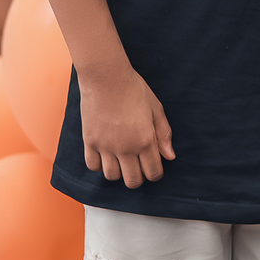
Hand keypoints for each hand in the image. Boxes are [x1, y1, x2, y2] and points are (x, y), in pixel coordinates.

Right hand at [79, 64, 174, 187]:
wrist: (106, 78)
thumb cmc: (134, 90)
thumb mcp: (156, 109)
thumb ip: (163, 134)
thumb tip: (170, 156)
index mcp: (145, 140)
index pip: (153, 173)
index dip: (155, 174)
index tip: (153, 168)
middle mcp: (125, 148)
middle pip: (132, 181)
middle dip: (139, 178)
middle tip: (138, 167)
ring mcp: (106, 146)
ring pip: (112, 176)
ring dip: (119, 173)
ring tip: (122, 161)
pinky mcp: (90, 141)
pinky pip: (93, 166)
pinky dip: (100, 165)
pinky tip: (106, 155)